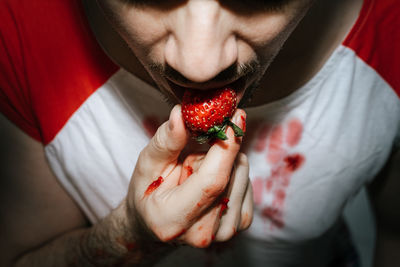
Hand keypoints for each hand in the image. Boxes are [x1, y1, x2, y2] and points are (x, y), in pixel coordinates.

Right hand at [126, 105, 252, 247]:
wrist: (154, 224)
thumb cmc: (147, 194)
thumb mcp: (147, 165)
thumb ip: (165, 142)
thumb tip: (180, 115)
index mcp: (174, 219)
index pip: (213, 180)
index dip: (227, 147)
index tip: (235, 118)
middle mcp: (203, 232)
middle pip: (231, 173)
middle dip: (217, 152)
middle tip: (192, 160)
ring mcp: (224, 232)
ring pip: (243, 174)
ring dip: (224, 164)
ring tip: (198, 176)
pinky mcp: (240, 224)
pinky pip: (248, 183)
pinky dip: (232, 175)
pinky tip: (212, 184)